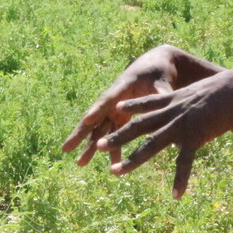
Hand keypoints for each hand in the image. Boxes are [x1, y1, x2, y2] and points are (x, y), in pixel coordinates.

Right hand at [61, 46, 181, 167]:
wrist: (155, 68)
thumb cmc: (157, 72)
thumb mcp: (162, 81)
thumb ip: (162, 93)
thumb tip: (167, 102)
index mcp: (122, 86)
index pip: (107, 98)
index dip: (97, 109)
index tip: (86, 120)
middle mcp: (113, 100)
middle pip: (93, 117)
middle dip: (79, 133)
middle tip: (65, 148)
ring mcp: (115, 110)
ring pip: (99, 130)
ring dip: (91, 146)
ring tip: (80, 163)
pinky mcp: (121, 118)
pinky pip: (113, 134)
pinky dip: (112, 148)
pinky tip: (113, 164)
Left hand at [94, 62, 232, 198]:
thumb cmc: (230, 88)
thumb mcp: (207, 91)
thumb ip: (199, 100)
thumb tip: (203, 100)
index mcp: (174, 101)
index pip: (148, 103)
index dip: (132, 106)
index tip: (118, 107)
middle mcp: (172, 113)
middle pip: (139, 126)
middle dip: (119, 135)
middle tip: (99, 144)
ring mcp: (181, 125)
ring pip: (151, 145)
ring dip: (132, 160)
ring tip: (115, 171)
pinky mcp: (195, 136)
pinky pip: (184, 162)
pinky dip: (180, 179)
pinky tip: (175, 195)